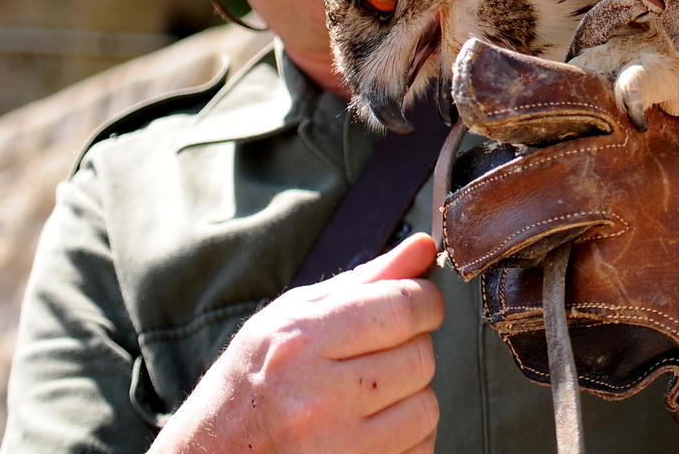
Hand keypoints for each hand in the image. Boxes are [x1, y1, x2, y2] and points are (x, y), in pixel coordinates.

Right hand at [150, 232, 443, 453]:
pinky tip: (370, 429)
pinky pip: (421, 448)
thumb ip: (365, 280)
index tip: (421, 304)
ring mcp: (337, 447)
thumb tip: (425, 246)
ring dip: (411, 396)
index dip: (426, 300)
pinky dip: (409, 437)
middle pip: (421, 356)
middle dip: (412, 348)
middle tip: (378, 355)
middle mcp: (318, 397)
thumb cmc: (251, 378)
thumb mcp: (292, 316)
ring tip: (368, 395)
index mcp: (302, 341)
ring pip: (427, 406)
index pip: (402, 307)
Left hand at [442, 40, 678, 453]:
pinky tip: (576, 325)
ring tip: (527, 284)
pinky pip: (555, 322)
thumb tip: (554, 139)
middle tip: (461, 236)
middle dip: (474, 217)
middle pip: (506, 185)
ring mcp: (639, 244)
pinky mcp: (645, 311)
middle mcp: (639, 172)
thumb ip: (634, 150)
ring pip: (520, 262)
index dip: (496, 81)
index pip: (549, 90)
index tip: (471, 76)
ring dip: (510, 277)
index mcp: (655, 125)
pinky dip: (546, 330)